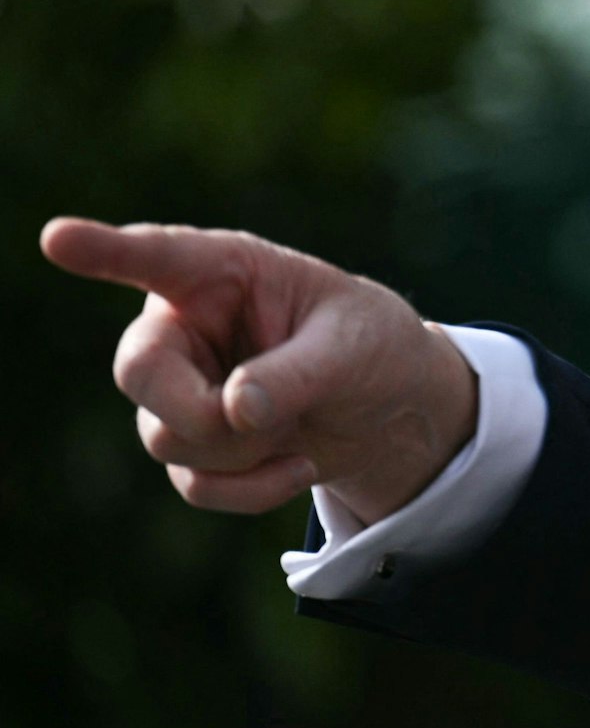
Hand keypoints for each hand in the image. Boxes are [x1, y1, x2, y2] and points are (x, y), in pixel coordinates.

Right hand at [41, 218, 476, 524]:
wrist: (393, 407)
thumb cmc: (372, 347)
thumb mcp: (353, 350)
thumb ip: (295, 374)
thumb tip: (233, 412)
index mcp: (225, 272)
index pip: (156, 256)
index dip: (105, 250)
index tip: (59, 237)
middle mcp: (185, 325)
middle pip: (138, 374)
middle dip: (199, 413)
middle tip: (261, 420)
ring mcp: (181, 387)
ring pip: (166, 438)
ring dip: (242, 451)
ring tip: (299, 426)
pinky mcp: (194, 442)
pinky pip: (194, 483)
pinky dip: (251, 490)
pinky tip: (300, 467)